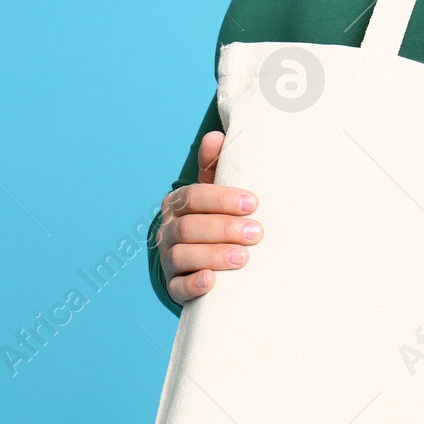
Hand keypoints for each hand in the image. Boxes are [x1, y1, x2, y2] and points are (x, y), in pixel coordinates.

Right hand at [155, 130, 261, 304]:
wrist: (199, 260)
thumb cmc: (213, 219)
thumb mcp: (213, 193)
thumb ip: (214, 167)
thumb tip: (216, 136)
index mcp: (177, 205)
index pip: (193, 198)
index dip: (221, 200)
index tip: (253, 203)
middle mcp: (167, 231)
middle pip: (189, 228)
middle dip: (223, 229)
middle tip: (256, 233)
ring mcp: (168, 260)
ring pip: (181, 256)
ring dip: (213, 255)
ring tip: (243, 258)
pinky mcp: (174, 286)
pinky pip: (177, 287)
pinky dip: (193, 284)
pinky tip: (212, 282)